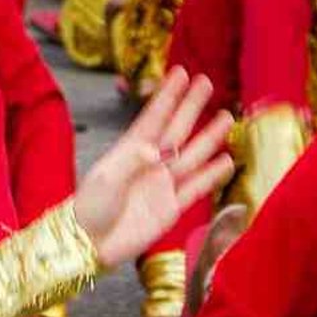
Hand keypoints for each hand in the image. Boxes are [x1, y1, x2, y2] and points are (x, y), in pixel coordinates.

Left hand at [75, 68, 234, 267]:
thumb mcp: (106, 180)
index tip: (179, 72)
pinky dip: (212, 175)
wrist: (89, 244)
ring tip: (227, 117)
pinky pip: (196, 188)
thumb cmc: (90, 207)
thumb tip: (157, 149)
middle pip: (176, 129)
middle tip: (206, 81)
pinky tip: (227, 160)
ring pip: (191, 155)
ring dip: (209, 137)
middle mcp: (149, 163)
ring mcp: (162, 184)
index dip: (167, 95)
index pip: (153, 116)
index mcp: (129, 150)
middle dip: (191, 106)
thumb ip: (132, 162)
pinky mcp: (171, 208)